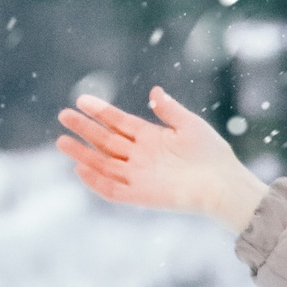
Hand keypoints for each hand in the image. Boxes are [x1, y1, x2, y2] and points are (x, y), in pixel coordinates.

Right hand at [56, 87, 270, 232]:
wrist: (224, 185)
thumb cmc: (212, 154)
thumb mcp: (190, 125)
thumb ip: (170, 110)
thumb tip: (155, 91)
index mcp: (152, 137)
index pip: (119, 122)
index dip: (100, 111)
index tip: (81, 100)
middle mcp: (142, 156)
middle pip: (106, 140)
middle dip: (85, 129)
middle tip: (63, 116)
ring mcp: (140, 176)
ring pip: (104, 164)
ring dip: (83, 154)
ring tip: (61, 141)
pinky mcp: (142, 195)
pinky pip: (113, 190)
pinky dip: (97, 182)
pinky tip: (80, 169)